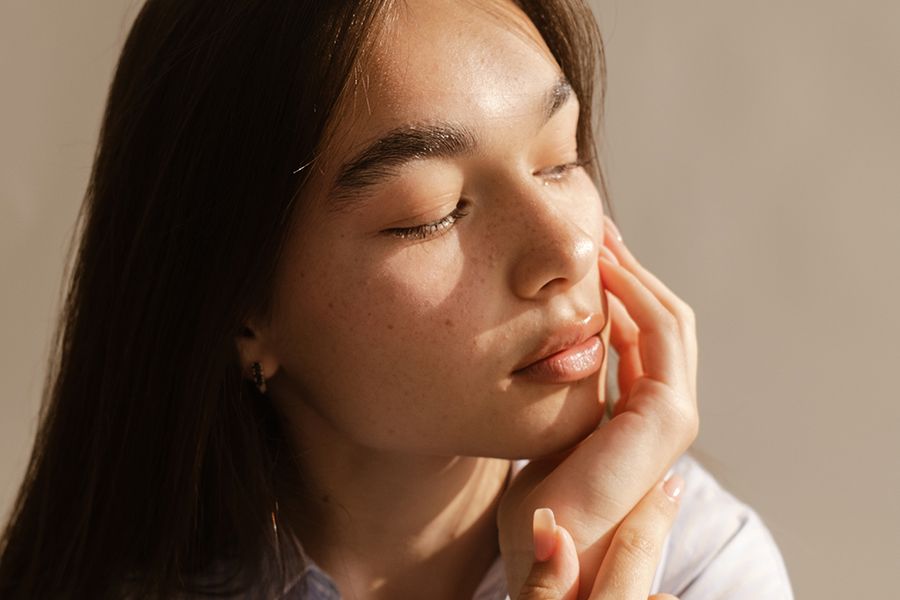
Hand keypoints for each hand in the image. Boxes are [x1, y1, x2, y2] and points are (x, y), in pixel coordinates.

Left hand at [499, 215, 698, 598]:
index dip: (621, 287)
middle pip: (661, 317)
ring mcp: (673, 411)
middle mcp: (666, 407)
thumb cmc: (541, 494)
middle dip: (632, 270)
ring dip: (635, 274)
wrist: (547, 543)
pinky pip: (659, 334)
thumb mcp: (554, 419)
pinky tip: (605, 272)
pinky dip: (636, 296)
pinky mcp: (669, 415)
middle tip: (599, 230)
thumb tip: (553, 340)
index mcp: (641, 408)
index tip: (591, 251)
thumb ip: (569, 383)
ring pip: (667, 318)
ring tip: (601, 240)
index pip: (642, 331)